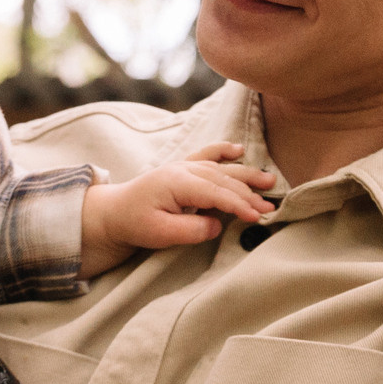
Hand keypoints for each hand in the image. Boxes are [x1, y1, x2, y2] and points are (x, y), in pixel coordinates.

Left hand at [79, 141, 277, 275]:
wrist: (112, 212)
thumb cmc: (134, 223)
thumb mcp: (160, 234)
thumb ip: (191, 230)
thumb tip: (216, 225)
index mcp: (177, 183)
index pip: (216, 194)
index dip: (239, 205)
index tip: (257, 217)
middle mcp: (183, 170)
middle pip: (224, 180)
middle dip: (249, 193)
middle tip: (270, 206)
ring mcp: (183, 166)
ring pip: (221, 168)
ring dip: (246, 175)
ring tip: (269, 181)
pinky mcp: (182, 168)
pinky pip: (206, 154)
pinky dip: (223, 150)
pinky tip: (238, 150)